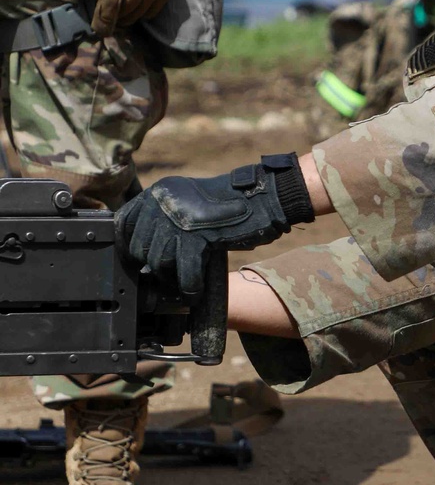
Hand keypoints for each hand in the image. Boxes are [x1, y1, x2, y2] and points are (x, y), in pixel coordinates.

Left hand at [69, 0, 176, 34]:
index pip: (111, 6)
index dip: (104, 22)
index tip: (100, 30)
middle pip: (129, 9)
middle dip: (118, 21)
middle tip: (110, 24)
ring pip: (145, 6)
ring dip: (133, 16)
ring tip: (124, 19)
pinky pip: (161, 0)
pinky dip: (151, 10)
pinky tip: (142, 11)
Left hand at [117, 155, 314, 296]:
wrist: (262, 199)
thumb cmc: (228, 206)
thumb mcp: (187, 201)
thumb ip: (165, 218)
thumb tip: (146, 254)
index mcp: (158, 192)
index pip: (123, 223)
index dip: (129, 247)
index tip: (139, 261)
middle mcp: (163, 202)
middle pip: (140, 248)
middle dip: (154, 266)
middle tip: (172, 275)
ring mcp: (178, 219)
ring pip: (158, 262)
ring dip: (172, 278)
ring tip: (186, 283)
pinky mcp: (197, 235)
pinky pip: (184, 273)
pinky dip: (190, 288)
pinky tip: (195, 293)